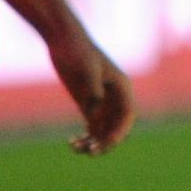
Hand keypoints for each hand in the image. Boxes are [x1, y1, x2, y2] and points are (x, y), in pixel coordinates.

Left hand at [46, 26, 134, 155]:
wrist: (63, 40)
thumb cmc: (77, 50)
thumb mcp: (86, 69)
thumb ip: (92, 92)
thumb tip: (93, 114)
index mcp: (122, 88)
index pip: (127, 116)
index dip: (120, 131)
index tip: (108, 142)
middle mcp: (115, 98)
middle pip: (117, 127)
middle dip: (106, 141)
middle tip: (90, 151)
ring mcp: (102, 102)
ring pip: (104, 131)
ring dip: (93, 142)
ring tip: (76, 147)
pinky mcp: (88, 104)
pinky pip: (91, 128)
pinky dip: (84, 138)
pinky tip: (72, 143)